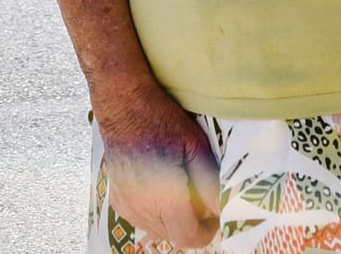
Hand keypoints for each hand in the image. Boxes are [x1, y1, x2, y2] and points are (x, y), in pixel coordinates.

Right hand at [95, 81, 221, 248]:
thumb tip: (222, 208)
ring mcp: (126, 206)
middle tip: (203, 198)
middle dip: (193, 223)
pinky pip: (143, 220)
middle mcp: (141, 207)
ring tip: (183, 189)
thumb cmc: (159, 118)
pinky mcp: (118, 200)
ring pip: (159, 230)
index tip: (215, 214)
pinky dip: (157, 212)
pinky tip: (163, 188)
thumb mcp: (195, 146)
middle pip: (175, 236)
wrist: (123, 103)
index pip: (190, 237)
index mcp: (162, 196)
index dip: (208, 229)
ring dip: (175, 219)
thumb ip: (209, 182)